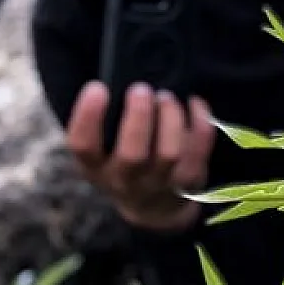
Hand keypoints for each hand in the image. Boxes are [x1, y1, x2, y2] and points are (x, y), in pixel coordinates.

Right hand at [66, 81, 215, 233]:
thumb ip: (103, 124)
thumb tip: (118, 75)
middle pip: (132, 154)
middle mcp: (124, 180)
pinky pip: (198, 150)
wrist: (152, 209)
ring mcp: (159, 184)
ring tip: (166, 96)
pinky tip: (194, 103)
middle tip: (141, 89)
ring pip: (168, 154)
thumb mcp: (101, 153)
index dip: (88, 116)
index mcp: (95, 167)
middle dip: (138, 117)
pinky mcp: (188, 182)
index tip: (98, 87)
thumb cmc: (123, 165)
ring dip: (170, 118)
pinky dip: (200, 122)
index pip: (83, 146)